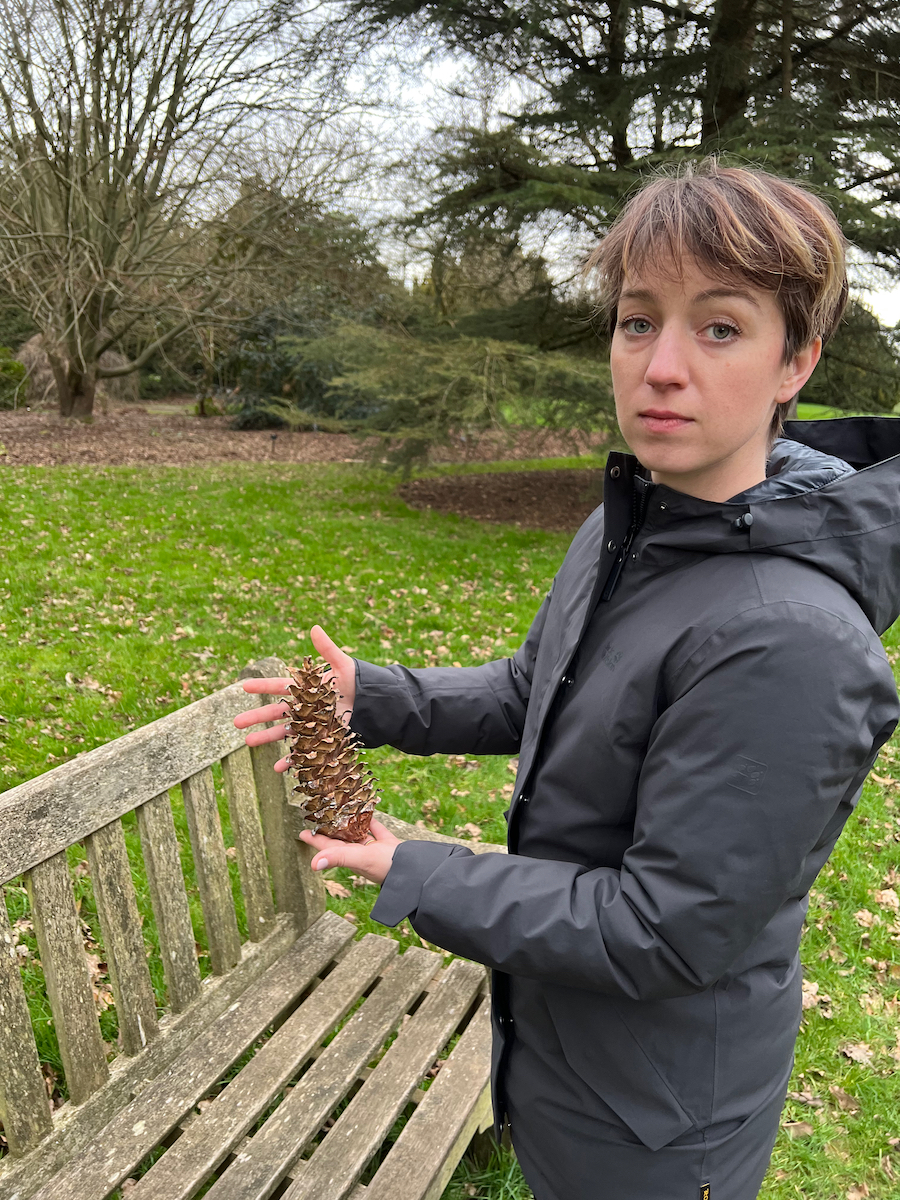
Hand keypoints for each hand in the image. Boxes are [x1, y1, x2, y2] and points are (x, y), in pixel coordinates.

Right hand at [234, 625, 355, 771]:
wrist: (375, 705)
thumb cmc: (358, 682)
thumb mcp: (343, 665)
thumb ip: (327, 649)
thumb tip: (315, 628)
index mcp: (306, 688)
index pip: (279, 686)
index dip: (262, 686)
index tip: (244, 686)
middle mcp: (303, 707)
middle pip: (275, 712)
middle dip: (255, 716)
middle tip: (236, 722)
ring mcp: (310, 725)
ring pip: (283, 732)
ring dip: (266, 737)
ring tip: (247, 742)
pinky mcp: (319, 740)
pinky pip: (302, 752)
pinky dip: (290, 760)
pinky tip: (278, 768)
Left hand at [298, 818, 399, 885]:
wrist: (415, 870)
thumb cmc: (387, 866)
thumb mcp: (360, 859)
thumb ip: (338, 858)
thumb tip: (312, 864)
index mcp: (350, 858)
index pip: (328, 847)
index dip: (315, 840)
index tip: (302, 832)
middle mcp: (360, 855)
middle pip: (340, 840)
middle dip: (330, 829)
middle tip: (320, 816)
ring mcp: (374, 850)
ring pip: (358, 833)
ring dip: (349, 823)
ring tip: (340, 811)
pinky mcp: (388, 844)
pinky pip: (376, 829)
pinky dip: (371, 819)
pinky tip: (368, 810)